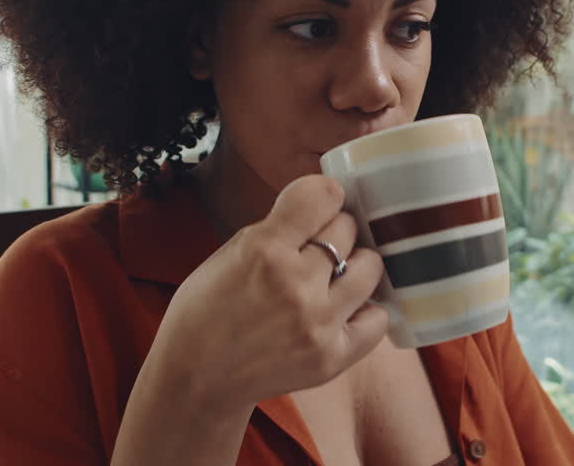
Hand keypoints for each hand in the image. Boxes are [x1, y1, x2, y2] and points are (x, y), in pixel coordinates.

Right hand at [156, 174, 388, 409]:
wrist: (196, 378)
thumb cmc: (208, 310)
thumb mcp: (231, 252)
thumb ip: (278, 227)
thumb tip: (325, 202)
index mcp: (262, 249)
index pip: (324, 194)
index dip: (324, 197)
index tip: (319, 208)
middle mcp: (294, 284)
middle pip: (347, 229)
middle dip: (333, 233)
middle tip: (315, 251)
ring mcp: (317, 323)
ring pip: (371, 268)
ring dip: (355, 267)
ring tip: (333, 279)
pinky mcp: (331, 357)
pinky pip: (377, 319)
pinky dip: (364, 312)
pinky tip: (343, 311)